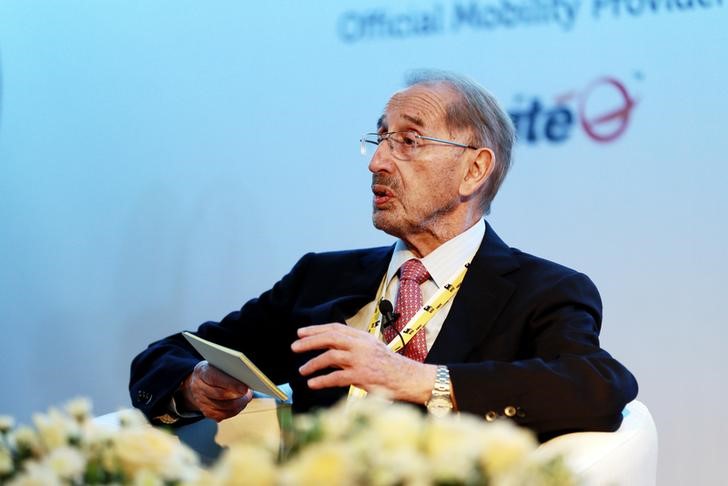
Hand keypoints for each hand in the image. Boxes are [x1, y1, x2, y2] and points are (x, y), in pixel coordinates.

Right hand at [177, 361, 253, 421]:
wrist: (197, 383)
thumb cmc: (212, 372)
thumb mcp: (217, 365)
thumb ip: (228, 370)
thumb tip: (244, 378)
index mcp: (202, 372)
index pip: (215, 378)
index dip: (231, 384)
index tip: (244, 388)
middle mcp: (199, 387)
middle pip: (220, 395)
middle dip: (238, 395)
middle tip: (249, 393)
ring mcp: (201, 401)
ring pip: (223, 407)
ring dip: (238, 404)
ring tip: (246, 398)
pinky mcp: (206, 412)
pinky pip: (222, 415)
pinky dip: (234, 411)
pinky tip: (239, 405)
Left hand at [291, 323, 435, 403]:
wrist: (408, 378)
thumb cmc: (388, 366)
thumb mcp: (370, 349)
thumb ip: (350, 348)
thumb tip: (327, 350)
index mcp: (362, 337)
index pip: (335, 328)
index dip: (316, 330)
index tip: (301, 333)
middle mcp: (360, 345)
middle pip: (330, 338)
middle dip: (309, 342)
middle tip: (294, 347)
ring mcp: (361, 360)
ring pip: (330, 356)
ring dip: (312, 364)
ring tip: (302, 371)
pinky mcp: (361, 376)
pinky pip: (336, 377)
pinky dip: (322, 380)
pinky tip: (312, 383)